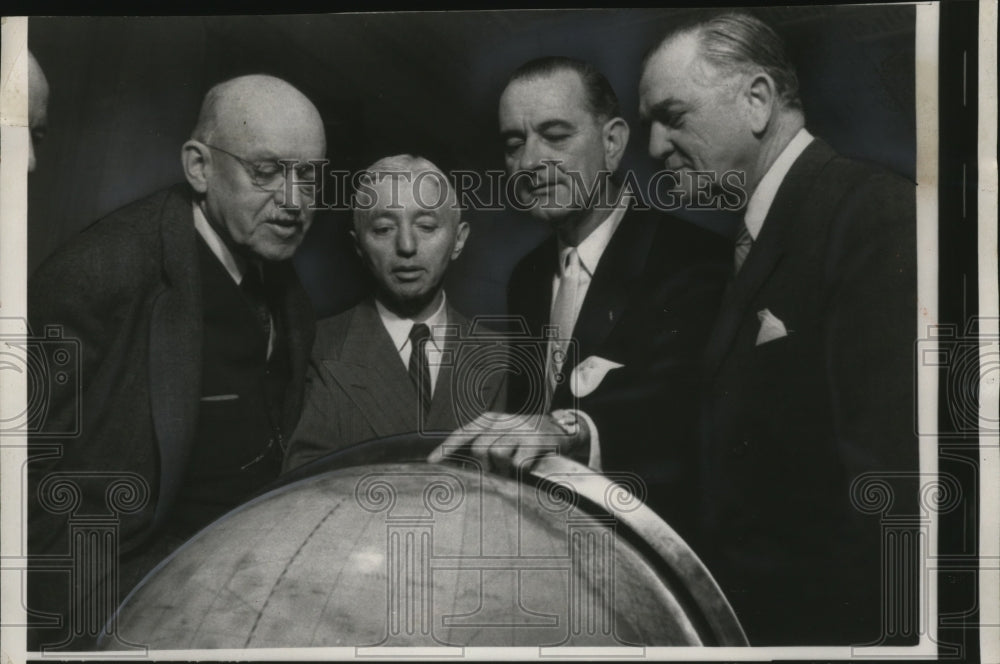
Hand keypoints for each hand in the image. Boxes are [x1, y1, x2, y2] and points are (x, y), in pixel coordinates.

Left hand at [427, 410, 590, 476]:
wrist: (566, 429)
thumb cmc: (528, 437)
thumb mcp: (504, 433)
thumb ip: (483, 444)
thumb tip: (460, 467)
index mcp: (492, 419)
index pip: (464, 432)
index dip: (446, 448)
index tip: (431, 463)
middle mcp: (505, 421)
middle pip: (480, 447)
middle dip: (484, 467)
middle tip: (494, 474)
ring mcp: (522, 430)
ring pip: (498, 454)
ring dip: (503, 469)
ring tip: (513, 470)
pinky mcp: (537, 441)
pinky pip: (518, 464)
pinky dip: (520, 471)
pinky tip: (527, 469)